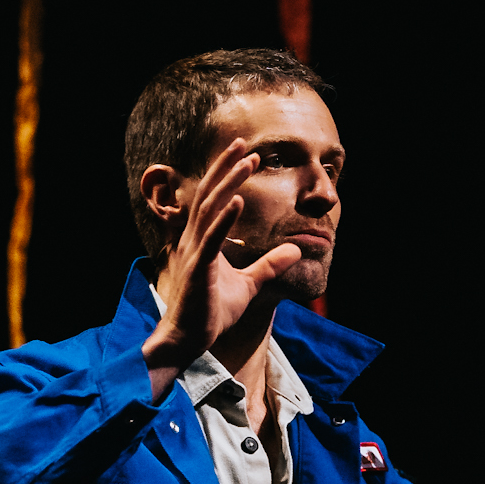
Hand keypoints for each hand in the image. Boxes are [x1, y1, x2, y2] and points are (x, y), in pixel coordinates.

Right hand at [142, 138, 302, 398]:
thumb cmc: (211, 312)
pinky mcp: (198, 269)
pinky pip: (212, 239)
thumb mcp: (248, 285)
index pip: (214, 199)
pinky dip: (225, 218)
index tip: (247, 154)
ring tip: (247, 162)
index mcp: (203, 241)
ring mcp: (195, 253)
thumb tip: (296, 250)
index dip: (228, 175)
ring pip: (211, 208)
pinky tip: (239, 201)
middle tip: (245, 144)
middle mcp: (195, 241)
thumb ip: (269, 265)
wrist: (188, 339)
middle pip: (210, 194)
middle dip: (227, 167)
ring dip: (229, 183)